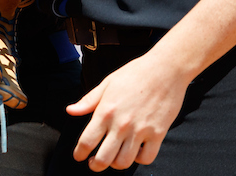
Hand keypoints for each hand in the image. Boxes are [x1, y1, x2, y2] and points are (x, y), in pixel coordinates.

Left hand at [67, 51, 188, 170]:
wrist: (165, 70)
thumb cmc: (134, 74)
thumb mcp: (107, 83)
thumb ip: (88, 100)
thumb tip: (70, 111)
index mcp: (105, 111)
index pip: (87, 141)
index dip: (80, 153)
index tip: (79, 156)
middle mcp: (121, 124)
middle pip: (104, 158)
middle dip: (96, 165)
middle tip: (94, 163)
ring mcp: (140, 131)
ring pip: (125, 162)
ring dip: (116, 165)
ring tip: (113, 159)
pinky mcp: (158, 134)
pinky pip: (147, 158)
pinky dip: (139, 159)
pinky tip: (135, 152)